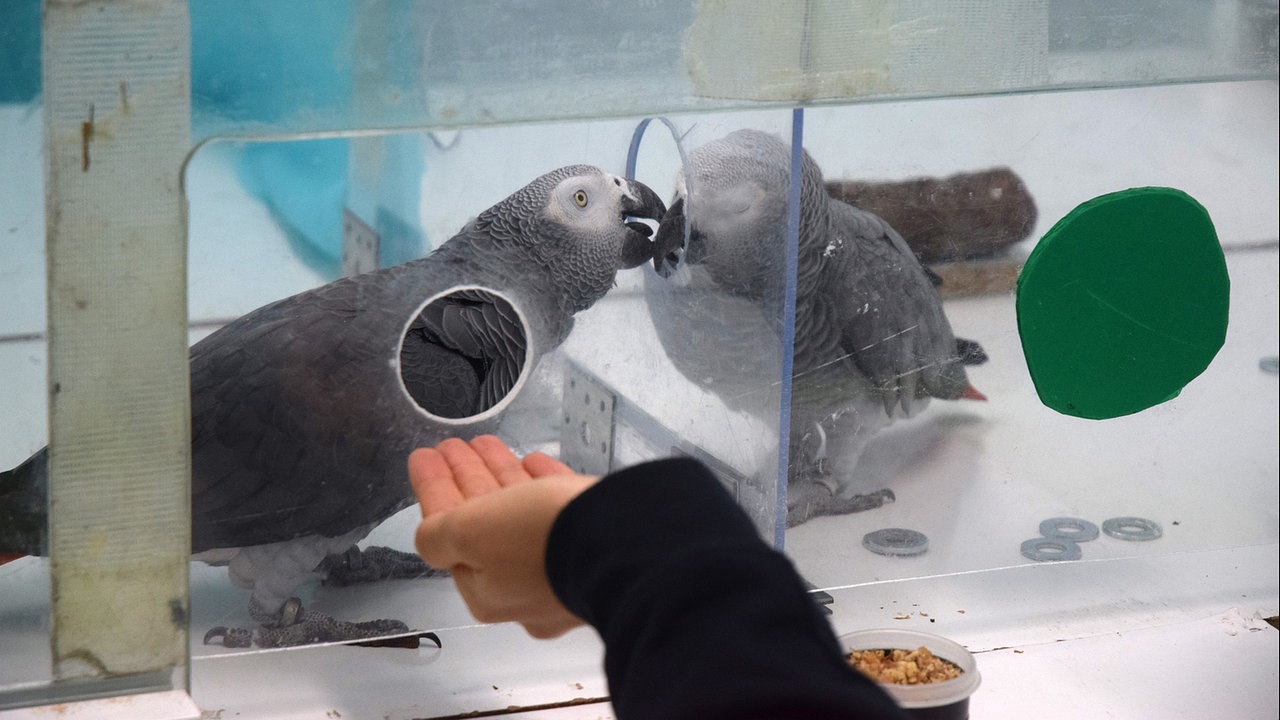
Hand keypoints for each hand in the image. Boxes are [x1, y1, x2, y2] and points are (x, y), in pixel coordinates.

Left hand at [408, 435, 597, 637]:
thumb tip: (431, 537)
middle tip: (453, 446)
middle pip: (484, 525)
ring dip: (501, 476)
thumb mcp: (470, 533)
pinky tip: (535, 463)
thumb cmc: (541, 541)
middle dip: (467, 480)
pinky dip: (543, 484)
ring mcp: (563, 569)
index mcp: (487, 593)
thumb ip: (438, 533)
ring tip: (487, 443)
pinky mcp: (597, 547)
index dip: (433, 489)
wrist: (625, 541)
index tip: (425, 455)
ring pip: (522, 516)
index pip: (447, 533)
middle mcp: (525, 589)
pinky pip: (561, 512)